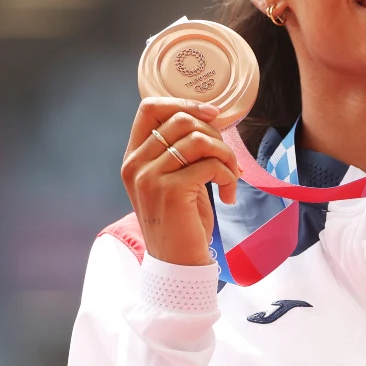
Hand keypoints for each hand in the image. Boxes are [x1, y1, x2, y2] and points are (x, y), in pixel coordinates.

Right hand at [121, 98, 240, 265]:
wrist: (178, 263)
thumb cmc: (183, 220)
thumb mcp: (174, 179)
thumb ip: (179, 149)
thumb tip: (210, 116)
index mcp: (134, 157)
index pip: (149, 108)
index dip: (184, 103)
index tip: (213, 114)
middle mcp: (135, 164)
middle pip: (182, 120)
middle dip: (216, 135)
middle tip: (227, 160)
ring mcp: (149, 177)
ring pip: (199, 139)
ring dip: (226, 156)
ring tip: (231, 177)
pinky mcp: (170, 190)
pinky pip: (210, 164)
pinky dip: (228, 176)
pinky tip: (228, 194)